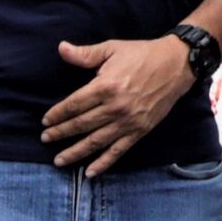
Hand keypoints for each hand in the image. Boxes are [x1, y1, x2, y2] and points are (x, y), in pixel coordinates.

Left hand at [42, 36, 193, 171]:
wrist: (176, 65)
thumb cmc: (142, 55)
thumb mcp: (112, 49)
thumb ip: (85, 54)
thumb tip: (61, 48)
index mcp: (106, 86)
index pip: (74, 105)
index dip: (57, 114)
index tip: (45, 121)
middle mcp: (115, 107)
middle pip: (81, 124)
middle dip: (61, 133)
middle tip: (45, 139)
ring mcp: (128, 122)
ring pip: (95, 141)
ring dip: (75, 152)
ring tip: (59, 160)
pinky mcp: (139, 131)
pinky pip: (118, 151)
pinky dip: (103, 163)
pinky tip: (89, 172)